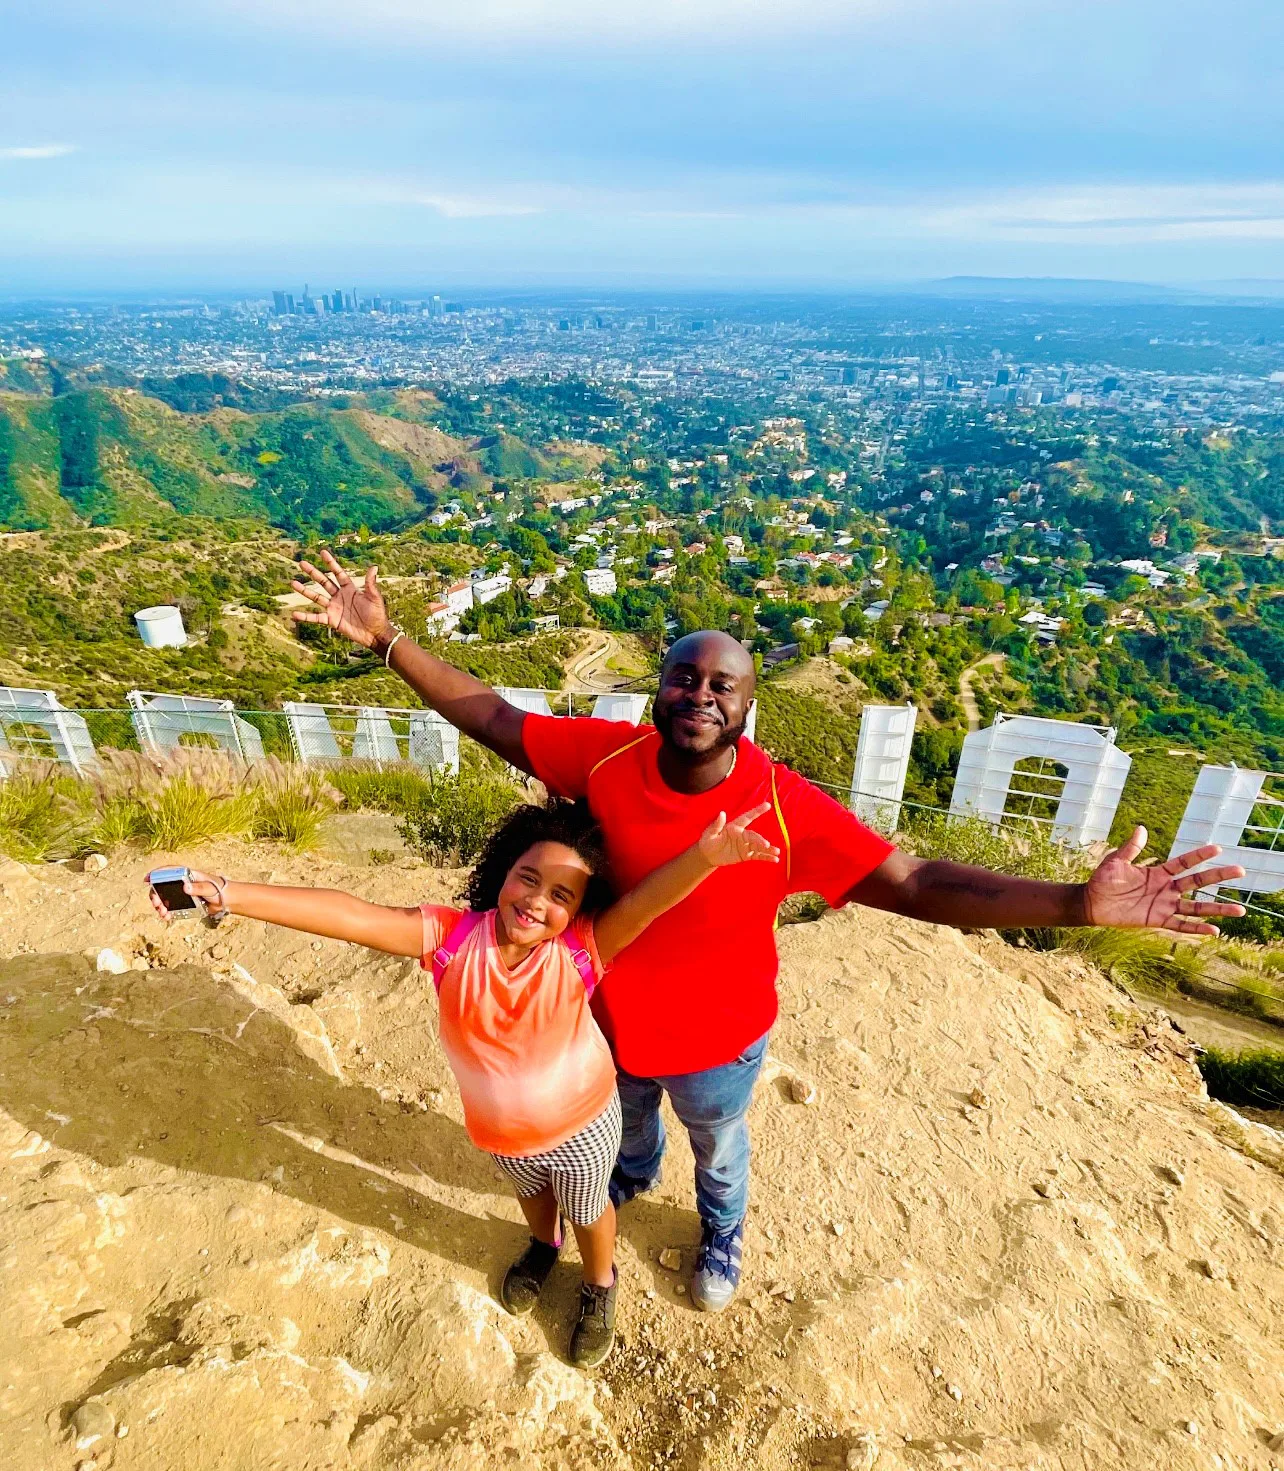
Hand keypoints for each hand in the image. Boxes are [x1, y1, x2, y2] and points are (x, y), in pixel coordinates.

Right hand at [149, 869, 230, 920]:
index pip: (169, 871)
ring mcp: (182, 894)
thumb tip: (186, 887)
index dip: (157, 874)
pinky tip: (167, 917)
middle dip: (155, 895)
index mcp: (187, 875)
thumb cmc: (219, 889)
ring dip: (160, 905)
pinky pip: (172, 908)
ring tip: (162, 912)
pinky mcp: (184, 904)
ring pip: (165, 898)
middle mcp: (182, 883)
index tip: (147, 879)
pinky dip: (167, 912)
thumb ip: (198, 888)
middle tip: (156, 903)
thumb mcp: (209, 887)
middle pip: (162, 887)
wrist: (227, 901)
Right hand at [290, 549, 390, 650]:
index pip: (338, 573)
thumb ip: (370, 583)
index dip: (330, 563)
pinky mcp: (331, 620)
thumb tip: (374, 567)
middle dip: (313, 572)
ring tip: (293, 583)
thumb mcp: (374, 598)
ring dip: (305, 591)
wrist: (375, 634)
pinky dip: (305, 616)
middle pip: (324, 582)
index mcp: (350, 589)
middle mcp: (340, 596)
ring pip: (316, 597)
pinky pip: (316, 618)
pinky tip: (294, 614)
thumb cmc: (377, 615)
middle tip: (302, 563)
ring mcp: (334, 608)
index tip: (322, 552)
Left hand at [698, 802, 780, 867]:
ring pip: (759, 846)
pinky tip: (775, 859)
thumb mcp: (710, 833)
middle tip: (766, 845)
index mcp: (734, 827)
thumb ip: (717, 824)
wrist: (708, 855)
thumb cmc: (708, 841)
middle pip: (754, 836)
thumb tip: (722, 813)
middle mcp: (742, 835)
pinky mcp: (746, 855)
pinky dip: (766, 857)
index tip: (767, 805)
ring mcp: (745, 845)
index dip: (757, 811)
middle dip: (761, 840)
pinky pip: (758, 856)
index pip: (747, 817)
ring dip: (768, 849)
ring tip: (777, 853)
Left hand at [1083, 826, 1245, 935]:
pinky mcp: (1157, 920)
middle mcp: (1166, 888)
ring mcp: (1164, 905)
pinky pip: (1181, 925)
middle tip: (1240, 870)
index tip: (1218, 848)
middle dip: (1218, 876)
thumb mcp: (1116, 861)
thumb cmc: (1103, 880)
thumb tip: (1141, 828)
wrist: (1092, 903)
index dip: (1199, 855)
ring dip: (1217, 908)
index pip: (1184, 863)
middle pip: (1197, 881)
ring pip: (1197, 907)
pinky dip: (1197, 929)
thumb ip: (1131, 848)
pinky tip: (1215, 931)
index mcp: (1158, 873)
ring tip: (1241, 909)